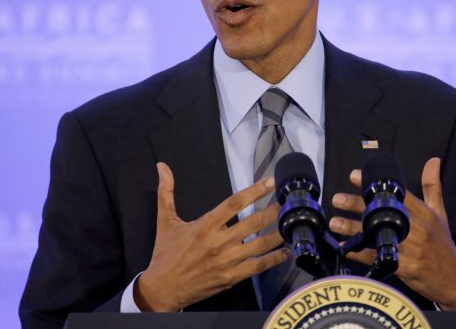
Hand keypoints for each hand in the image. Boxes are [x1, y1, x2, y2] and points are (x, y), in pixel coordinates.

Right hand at [135, 162, 289, 311]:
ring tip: (293, 222)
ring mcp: (227, 261)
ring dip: (278, 233)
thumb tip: (162, 167)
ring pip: (260, 244)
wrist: (162, 289)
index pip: (235, 203)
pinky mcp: (231, 277)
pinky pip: (258, 266)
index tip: (270, 182)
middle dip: (274, 210)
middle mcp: (218, 243)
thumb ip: (166, 192)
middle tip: (289, 200)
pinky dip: (274, 259)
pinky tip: (286, 252)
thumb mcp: (165, 221)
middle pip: (253, 222)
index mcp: (204, 226)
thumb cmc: (165, 254)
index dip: (255, 191)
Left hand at [329, 157, 455, 309]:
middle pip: (382, 213)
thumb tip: (433, 160)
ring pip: (376, 235)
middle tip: (337, 199)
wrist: (455, 279)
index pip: (397, 193)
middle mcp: (416, 228)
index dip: (374, 184)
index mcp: (423, 213)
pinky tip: (345, 248)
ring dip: (353, 229)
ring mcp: (410, 248)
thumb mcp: (440, 213)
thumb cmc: (443, 243)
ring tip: (334, 223)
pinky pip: (378, 258)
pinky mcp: (404, 267)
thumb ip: (432, 186)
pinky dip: (360, 253)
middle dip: (357, 205)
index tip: (354, 176)